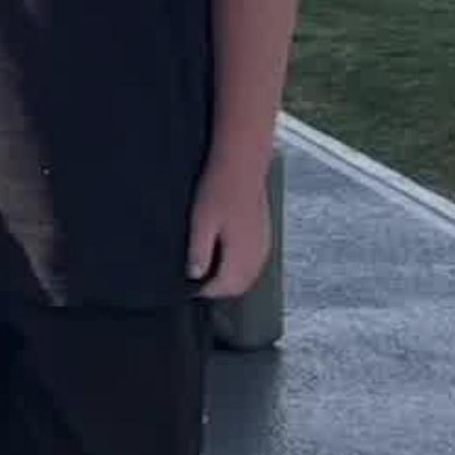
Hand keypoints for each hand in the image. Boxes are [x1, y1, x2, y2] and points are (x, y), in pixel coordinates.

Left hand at [186, 157, 271, 299]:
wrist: (242, 164)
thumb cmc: (221, 189)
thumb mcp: (201, 223)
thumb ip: (199, 253)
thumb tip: (194, 275)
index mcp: (242, 254)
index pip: (225, 287)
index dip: (206, 291)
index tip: (190, 286)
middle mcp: (257, 254)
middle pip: (239, 286)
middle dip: (219, 288)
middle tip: (198, 280)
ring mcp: (263, 244)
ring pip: (248, 275)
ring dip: (230, 278)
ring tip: (209, 268)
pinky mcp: (264, 234)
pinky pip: (254, 261)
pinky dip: (240, 266)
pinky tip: (225, 254)